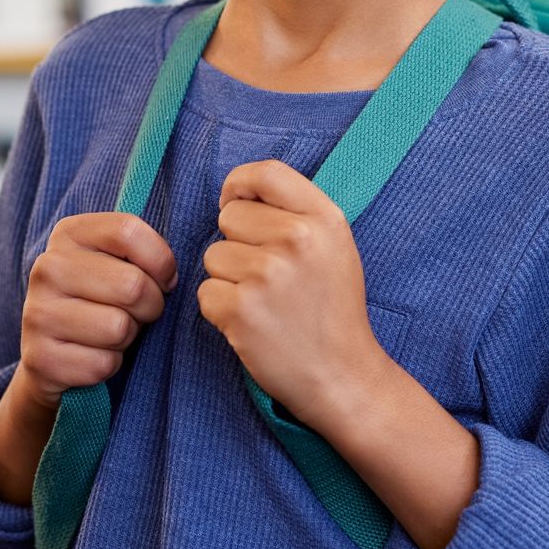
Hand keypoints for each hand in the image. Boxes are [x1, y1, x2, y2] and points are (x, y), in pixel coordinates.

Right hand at [13, 211, 178, 411]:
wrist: (52, 354)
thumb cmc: (101, 300)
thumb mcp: (118, 263)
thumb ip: (143, 252)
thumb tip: (171, 278)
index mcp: (68, 234)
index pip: (128, 232)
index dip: (160, 260)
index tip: (163, 279)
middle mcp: (47, 268)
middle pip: (132, 285)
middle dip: (150, 306)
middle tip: (138, 312)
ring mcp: (37, 313)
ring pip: (118, 328)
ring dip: (128, 337)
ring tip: (111, 333)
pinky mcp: (40, 358)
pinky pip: (103, 364)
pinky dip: (109, 365)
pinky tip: (92, 356)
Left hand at [197, 159, 388, 429]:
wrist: (343, 376)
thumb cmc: (332, 309)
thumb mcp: (335, 246)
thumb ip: (296, 212)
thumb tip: (237, 194)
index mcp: (323, 218)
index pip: (266, 172)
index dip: (240, 185)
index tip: (237, 204)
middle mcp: (297, 240)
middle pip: (230, 217)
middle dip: (238, 244)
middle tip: (271, 278)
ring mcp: (267, 275)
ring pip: (213, 256)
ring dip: (230, 280)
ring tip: (265, 303)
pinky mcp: (241, 310)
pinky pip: (206, 292)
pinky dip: (222, 310)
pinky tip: (253, 324)